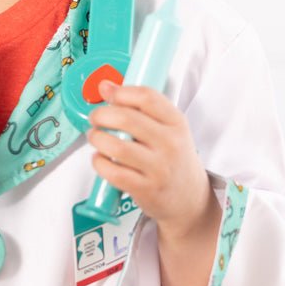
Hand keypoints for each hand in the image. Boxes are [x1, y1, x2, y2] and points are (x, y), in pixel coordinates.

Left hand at [86, 77, 214, 237]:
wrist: (189, 198)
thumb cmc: (173, 158)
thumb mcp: (168, 129)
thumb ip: (139, 107)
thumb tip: (105, 86)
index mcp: (176, 123)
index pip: (146, 97)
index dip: (121, 92)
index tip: (108, 94)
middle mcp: (170, 144)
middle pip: (126, 118)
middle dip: (101, 115)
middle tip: (95, 118)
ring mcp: (159, 168)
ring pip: (116, 146)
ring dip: (96, 138)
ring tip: (95, 137)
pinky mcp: (145, 189)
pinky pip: (113, 172)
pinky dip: (98, 162)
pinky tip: (99, 158)